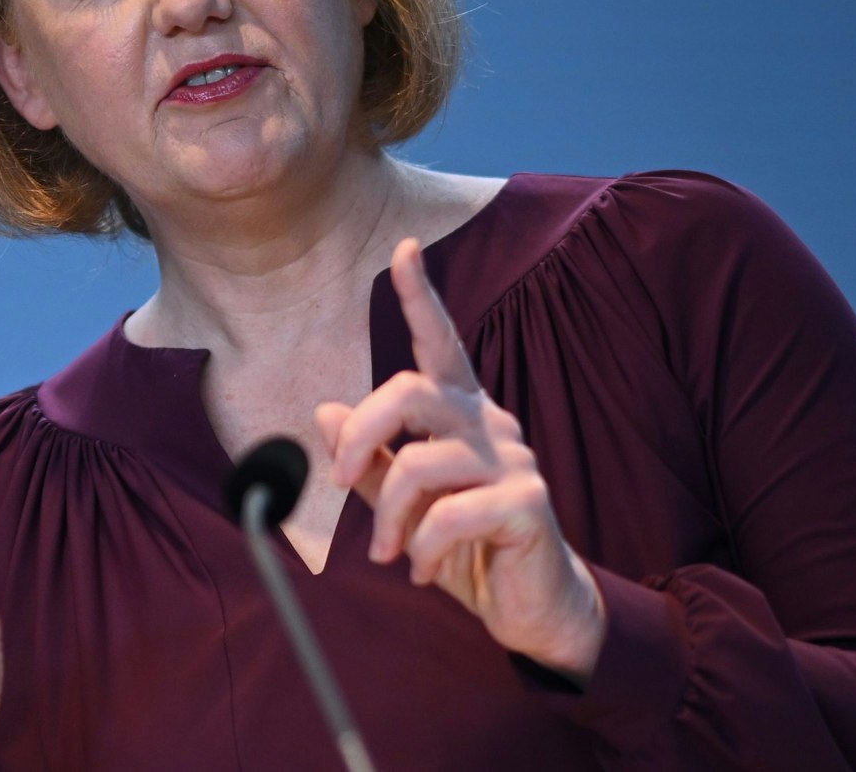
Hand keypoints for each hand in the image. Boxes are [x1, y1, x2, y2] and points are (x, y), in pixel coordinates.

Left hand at [314, 239, 606, 684]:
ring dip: (387, 517)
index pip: (440, 342)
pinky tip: (425, 572)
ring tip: (389, 554)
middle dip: (361, 435)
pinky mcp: (527, 502)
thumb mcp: (406, 504)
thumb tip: (324, 410)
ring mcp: (512, 459)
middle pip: (409, 391)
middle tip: (340, 483)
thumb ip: (373, 460)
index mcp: (460, 413)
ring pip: (420, 461)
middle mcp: (489, 422)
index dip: (421, 295)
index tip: (402, 248)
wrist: (531, 606)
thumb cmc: (466, 548)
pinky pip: (451, 513)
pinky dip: (423, 549)